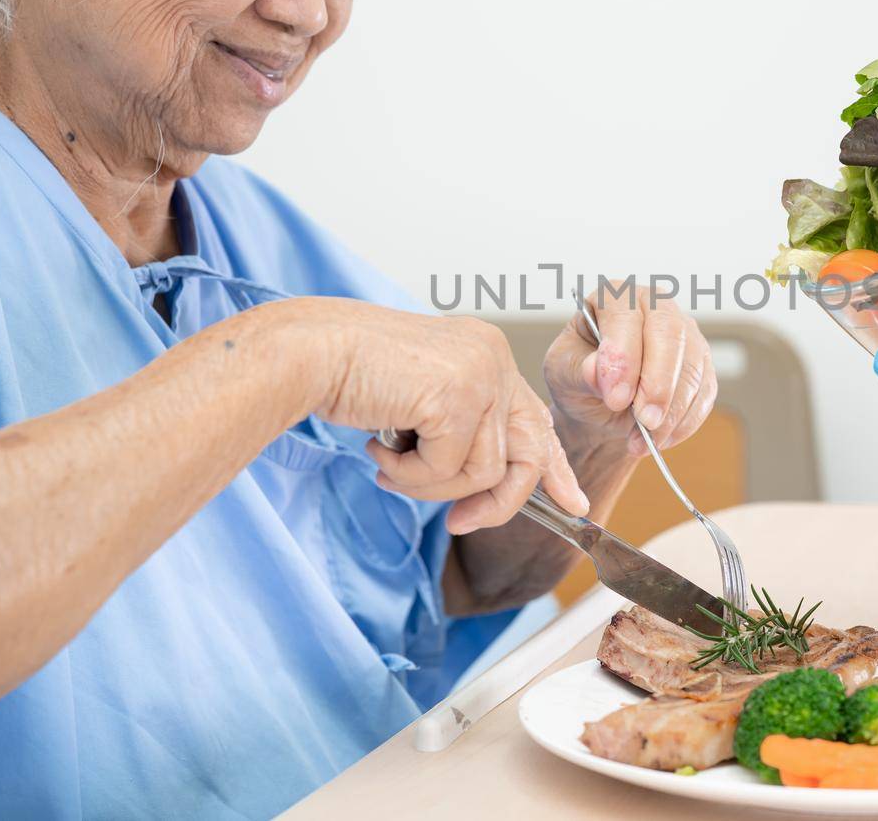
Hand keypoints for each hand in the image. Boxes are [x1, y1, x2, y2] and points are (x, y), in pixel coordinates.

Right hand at [277, 298, 588, 532]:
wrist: (305, 352)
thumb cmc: (348, 376)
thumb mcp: (420, 404)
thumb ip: (460, 431)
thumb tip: (489, 486)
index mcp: (486, 352)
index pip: (535, 418)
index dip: (553, 466)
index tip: (572, 503)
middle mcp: (493, 356)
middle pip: (528, 451)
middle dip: (500, 501)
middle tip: (458, 526)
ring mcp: (480, 374)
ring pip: (485, 471)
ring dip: (430, 486)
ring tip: (388, 465)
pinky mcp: (457, 396)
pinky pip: (449, 471)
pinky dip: (410, 475)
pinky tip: (378, 448)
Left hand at [543, 285, 716, 457]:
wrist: (601, 408)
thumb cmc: (579, 380)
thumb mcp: (564, 374)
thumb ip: (580, 371)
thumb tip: (599, 373)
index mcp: (615, 297)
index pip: (626, 313)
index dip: (624, 354)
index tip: (615, 396)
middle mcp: (654, 306)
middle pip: (670, 333)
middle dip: (658, 383)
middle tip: (643, 421)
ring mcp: (684, 333)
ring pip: (693, 365)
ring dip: (672, 410)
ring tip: (644, 439)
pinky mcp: (702, 365)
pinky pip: (705, 392)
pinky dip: (684, 421)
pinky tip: (660, 438)